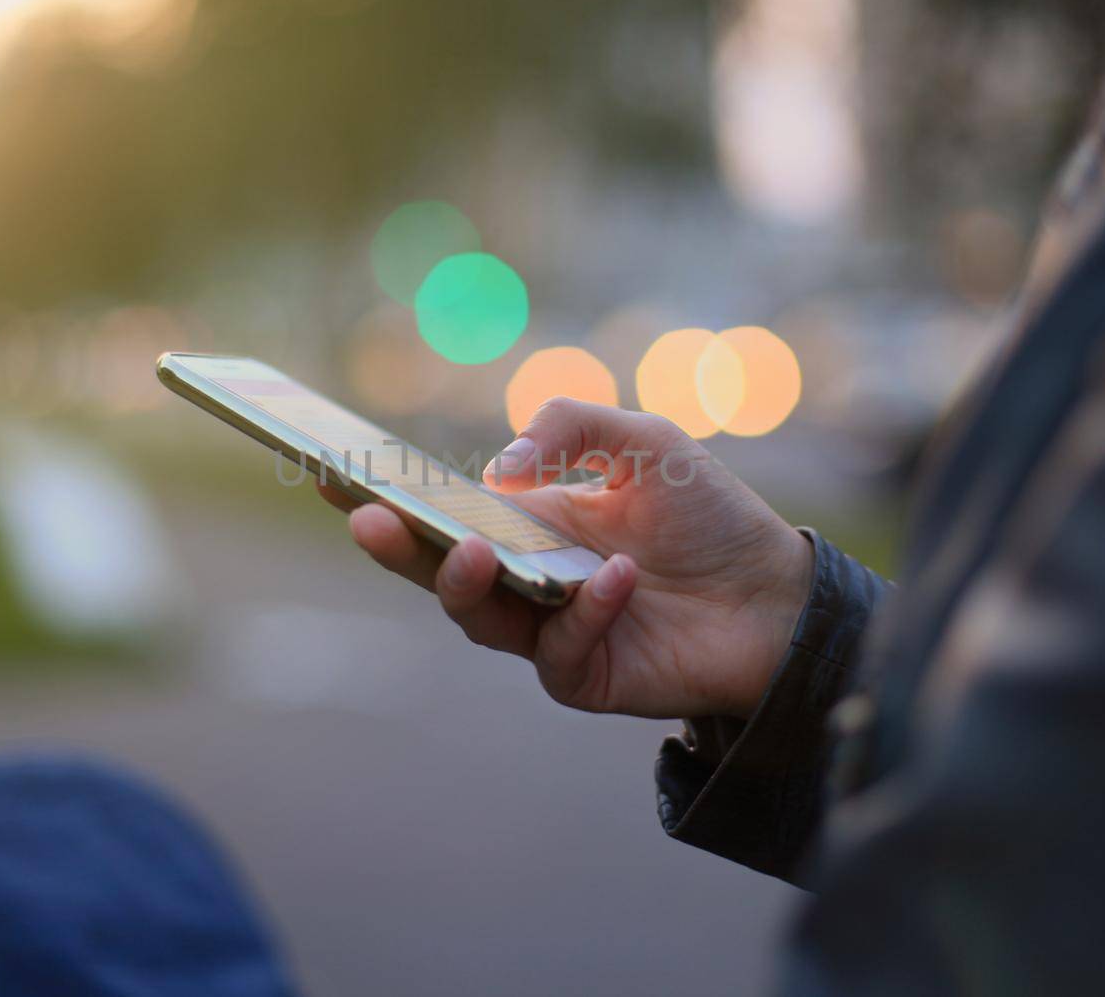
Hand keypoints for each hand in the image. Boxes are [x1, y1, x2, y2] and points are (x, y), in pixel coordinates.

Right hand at [320, 398, 813, 719]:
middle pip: (436, 569)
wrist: (778, 595)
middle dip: (394, 545)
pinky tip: (618, 580)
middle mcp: (526, 578)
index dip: (386, 491)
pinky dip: (583, 612)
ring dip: (466, 583)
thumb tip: (499, 469)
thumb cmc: (711, 517)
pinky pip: (559, 651)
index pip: (442, 508)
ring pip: (477, 619)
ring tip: (474, 549)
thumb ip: (571, 428)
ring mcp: (550, 631)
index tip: (326, 465)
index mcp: (529, 522)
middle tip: (364, 516)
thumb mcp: (646, 442)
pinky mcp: (584, 677)